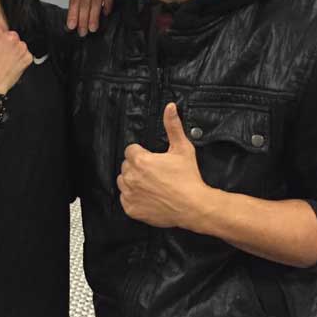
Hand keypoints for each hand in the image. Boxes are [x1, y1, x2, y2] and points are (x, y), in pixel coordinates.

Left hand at [67, 0, 125, 35]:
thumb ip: (82, 2)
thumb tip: (75, 22)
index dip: (73, 13)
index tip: (72, 26)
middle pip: (84, 1)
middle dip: (83, 18)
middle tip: (83, 31)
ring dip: (93, 15)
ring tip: (93, 27)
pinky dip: (107, 4)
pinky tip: (106, 14)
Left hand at [118, 103, 210, 230]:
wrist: (194, 206)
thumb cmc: (188, 178)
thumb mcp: (182, 148)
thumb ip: (173, 126)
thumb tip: (170, 107)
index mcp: (140, 160)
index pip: (130, 151)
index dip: (142, 153)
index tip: (152, 159)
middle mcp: (131, 177)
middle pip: (126, 166)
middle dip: (137, 167)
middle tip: (154, 172)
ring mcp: (130, 194)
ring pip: (123, 182)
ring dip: (133, 181)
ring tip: (150, 184)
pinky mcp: (131, 209)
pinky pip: (125, 199)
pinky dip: (133, 198)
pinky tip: (149, 196)